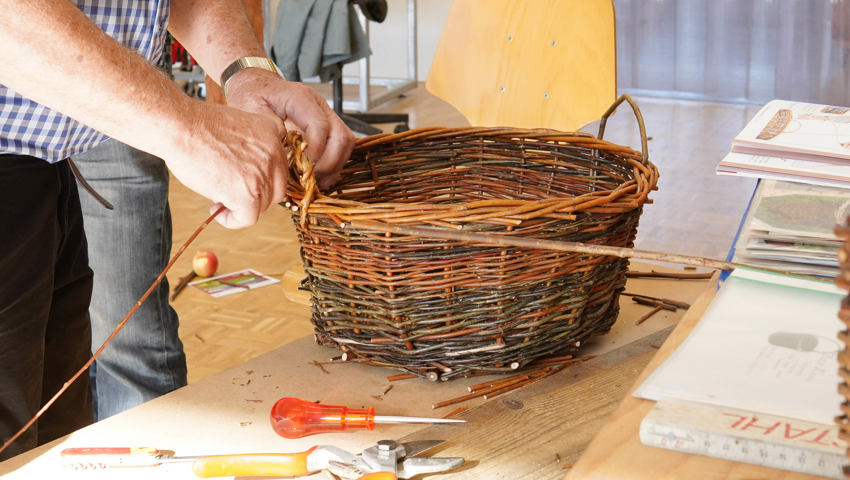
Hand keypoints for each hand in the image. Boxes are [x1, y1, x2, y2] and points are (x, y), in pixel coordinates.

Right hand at [163, 101, 289, 228]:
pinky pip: (248, 218)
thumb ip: (251, 145)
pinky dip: (233, 220)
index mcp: (271, 133)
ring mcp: (262, 174)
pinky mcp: (247, 194)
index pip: (278, 165)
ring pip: (263, 205)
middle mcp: (273, 153)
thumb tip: (246, 172)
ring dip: (242, 207)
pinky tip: (216, 211)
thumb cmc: (196, 125)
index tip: (244, 180)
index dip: (263, 178)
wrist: (179, 127)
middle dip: (258, 196)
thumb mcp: (237, 125)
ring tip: (219, 200)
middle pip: (277, 188)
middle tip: (235, 195)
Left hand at [223, 68, 354, 189]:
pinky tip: (318, 175)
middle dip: (330, 162)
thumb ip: (267, 127)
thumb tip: (284, 149)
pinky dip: (334, 163)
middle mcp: (318, 105)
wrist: (255, 86)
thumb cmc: (250, 96)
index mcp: (300, 98)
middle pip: (341, 135)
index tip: (305, 167)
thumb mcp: (249, 109)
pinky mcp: (327, 126)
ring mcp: (325, 114)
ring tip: (316, 179)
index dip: (317, 151)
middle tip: (312, 177)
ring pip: (346, 142)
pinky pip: (340, 146)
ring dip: (335, 164)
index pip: (320, 126)